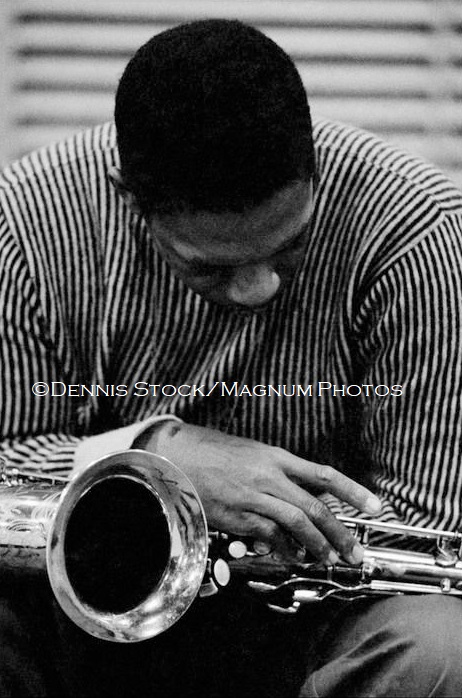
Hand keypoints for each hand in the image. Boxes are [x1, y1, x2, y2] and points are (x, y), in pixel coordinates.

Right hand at [139, 422, 380, 565]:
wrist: (178, 455)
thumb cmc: (214, 451)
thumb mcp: (253, 452)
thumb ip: (281, 471)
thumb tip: (308, 490)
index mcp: (276, 457)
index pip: (324, 474)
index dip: (353, 491)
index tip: (375, 505)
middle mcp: (269, 475)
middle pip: (315, 506)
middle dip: (341, 532)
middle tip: (354, 551)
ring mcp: (253, 496)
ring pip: (297, 523)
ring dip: (318, 545)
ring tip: (329, 558)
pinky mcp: (237, 514)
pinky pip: (270, 535)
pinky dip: (286, 548)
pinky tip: (293, 556)